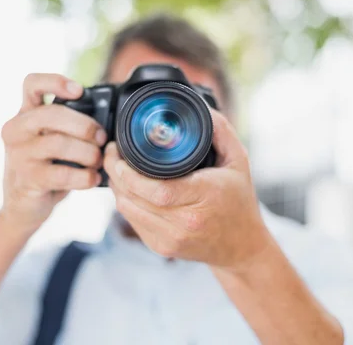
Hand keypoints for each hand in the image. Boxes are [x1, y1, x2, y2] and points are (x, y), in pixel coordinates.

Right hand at [0, 73, 106, 229]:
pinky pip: (61, 174)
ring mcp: (18, 155)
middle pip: (52, 114)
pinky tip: (93, 179)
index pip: (31, 84)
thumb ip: (70, 125)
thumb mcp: (53, 139)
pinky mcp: (27, 180)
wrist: (23, 205)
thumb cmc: (47, 166)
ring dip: (88, 152)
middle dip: (85, 125)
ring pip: (58, 144)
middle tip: (102, 138)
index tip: (79, 91)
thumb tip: (108, 120)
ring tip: (98, 161)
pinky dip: (84, 177)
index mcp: (25, 113)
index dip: (56, 82)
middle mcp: (16, 130)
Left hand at [104, 109, 269, 268]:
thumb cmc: (239, 200)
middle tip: (110, 153)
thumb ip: (220, 130)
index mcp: (204, 197)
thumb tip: (199, 106)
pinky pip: (132, 221)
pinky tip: (128, 188)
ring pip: (127, 210)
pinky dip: (126, 202)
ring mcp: (171, 239)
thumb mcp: (238, 159)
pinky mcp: (161, 247)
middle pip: (134, 198)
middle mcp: (185, 223)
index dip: (128, 172)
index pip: (156, 189)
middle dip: (115, 173)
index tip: (118, 151)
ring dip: (116, 187)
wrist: (242, 246)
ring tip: (116, 168)